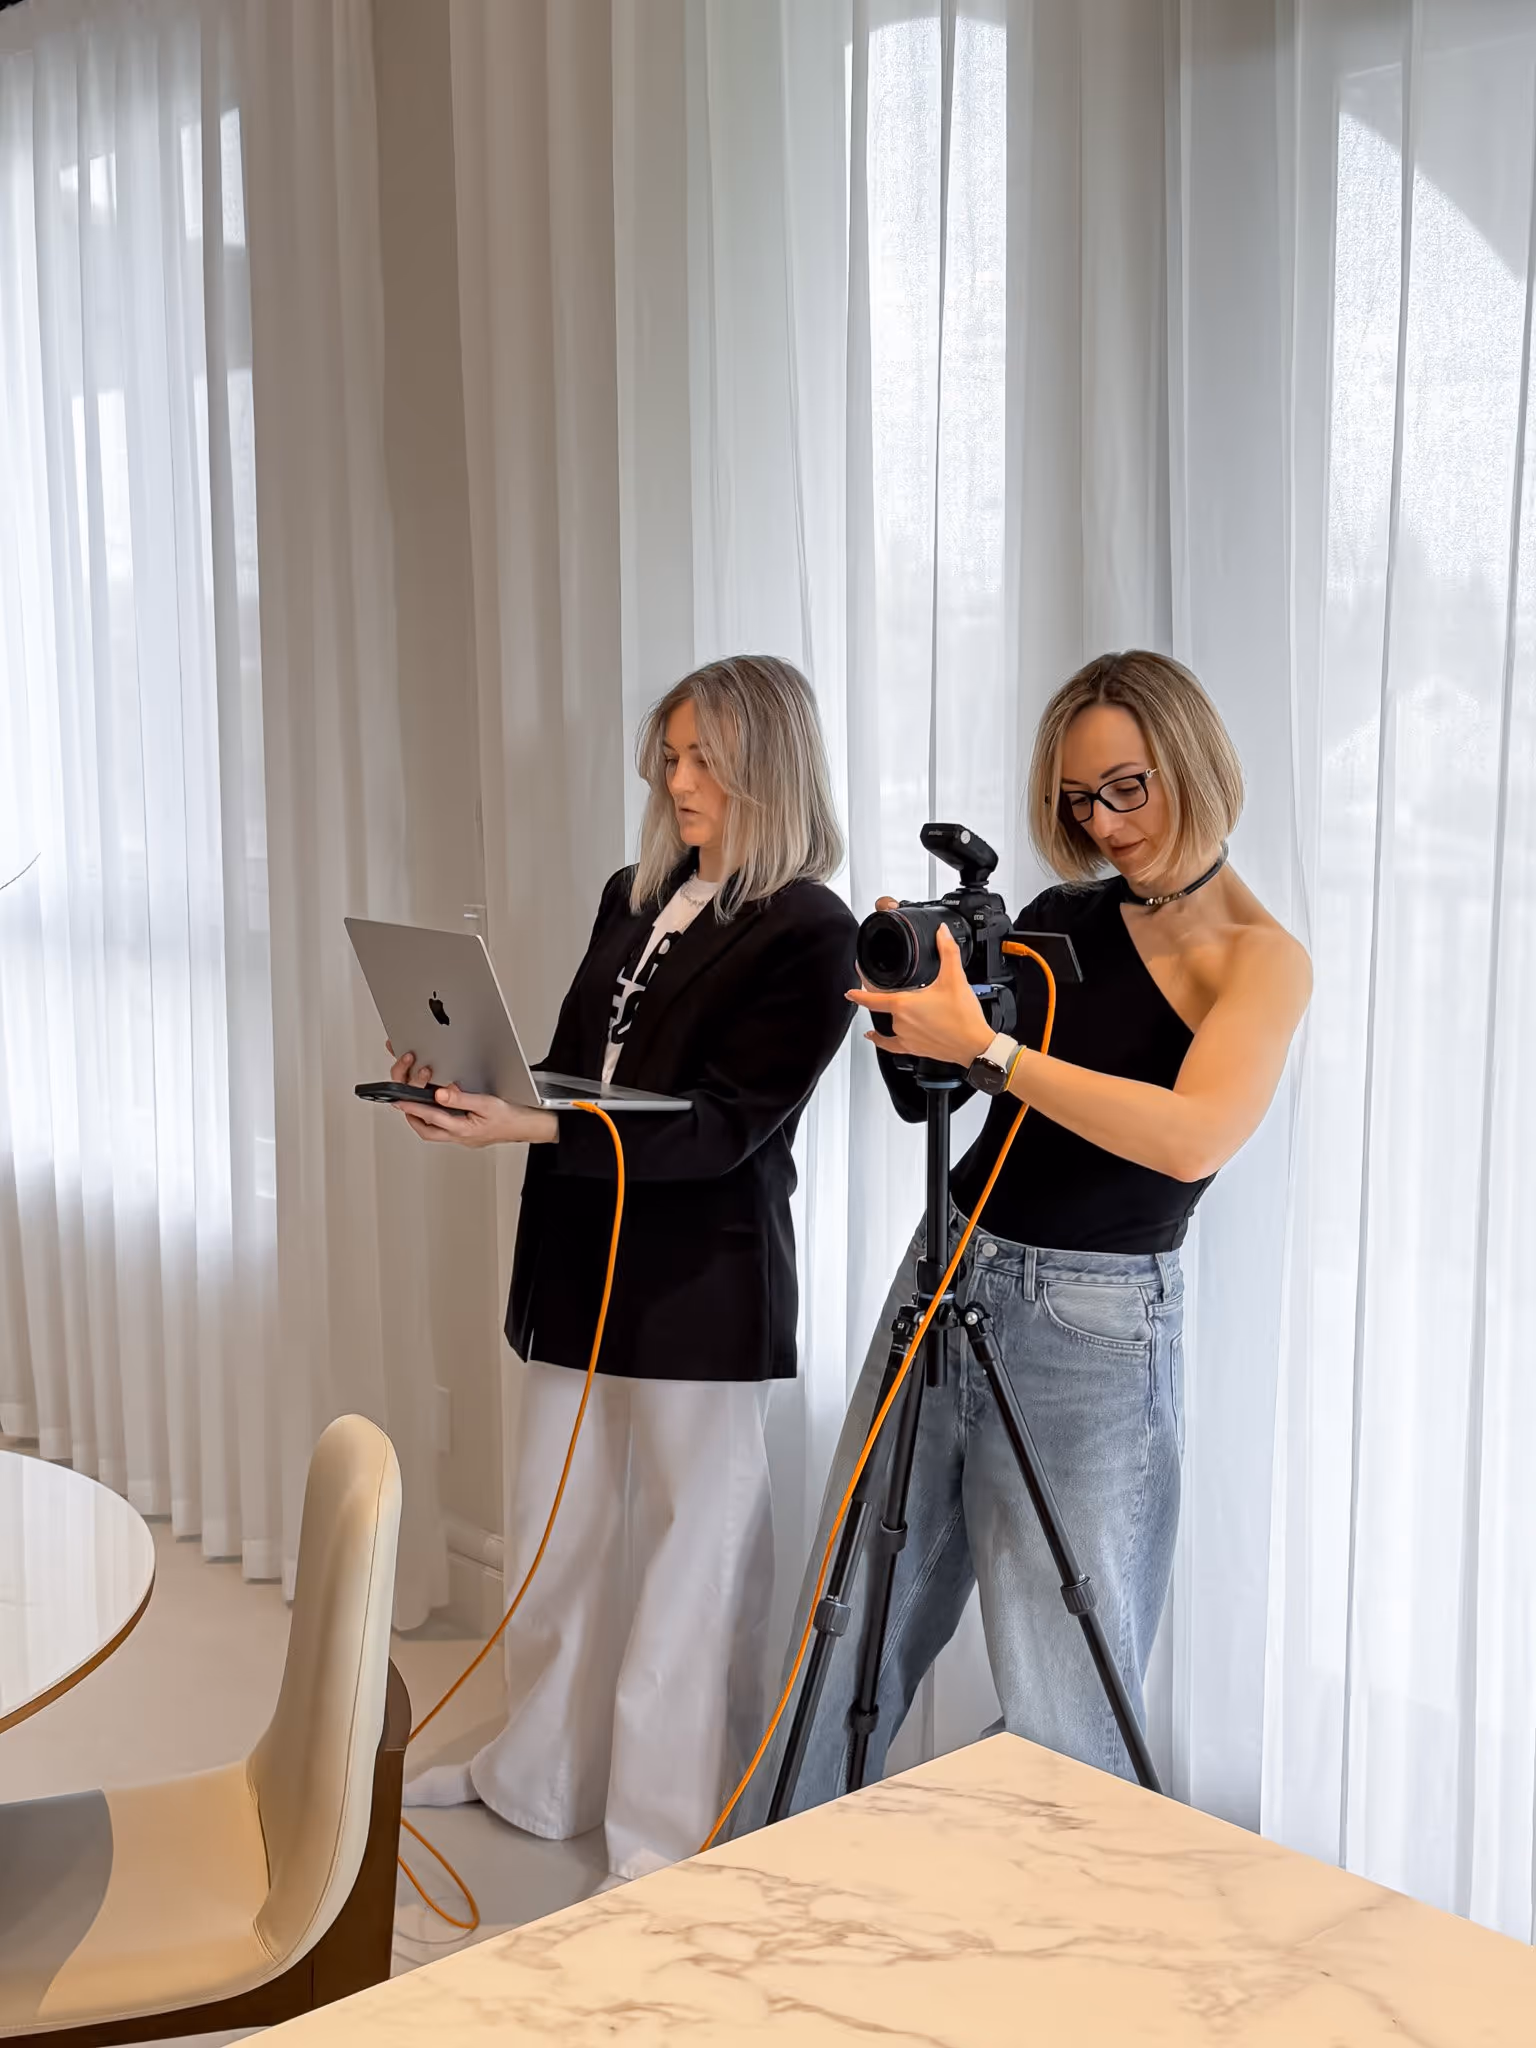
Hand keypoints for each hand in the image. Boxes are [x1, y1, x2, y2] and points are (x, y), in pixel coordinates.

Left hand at [383, 1046, 557, 1146]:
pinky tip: (438, 1111)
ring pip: (434, 1131)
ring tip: (415, 1105)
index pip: (430, 1117)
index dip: (412, 1106)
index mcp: (463, 1129)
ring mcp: (464, 1137)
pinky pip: (445, 1129)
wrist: (530, 1126)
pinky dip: (436, 1120)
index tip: (398, 1099)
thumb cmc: (513, 1117)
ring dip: (422, 1119)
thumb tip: (440, 1093)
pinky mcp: (469, 1134)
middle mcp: (460, 1136)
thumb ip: (461, 1099)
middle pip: (426, 1130)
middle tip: (402, 1102)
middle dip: (412, 1116)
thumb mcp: (487, 1103)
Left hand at [847, 922, 994, 1067]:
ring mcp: (905, 1037)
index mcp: (904, 1005)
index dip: (858, 992)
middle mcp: (900, 1022)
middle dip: (884, 997)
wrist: (974, 1045)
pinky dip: (880, 1040)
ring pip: (888, 1023)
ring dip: (891, 1013)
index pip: (872, 997)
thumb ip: (947, 951)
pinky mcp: (913, 1048)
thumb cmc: (963, 1017)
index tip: (850, 990)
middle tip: (893, 989)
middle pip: (883, 1007)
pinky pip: (890, 1045)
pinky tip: (874, 1037)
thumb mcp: (955, 978)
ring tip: (900, 1004)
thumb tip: (942, 933)